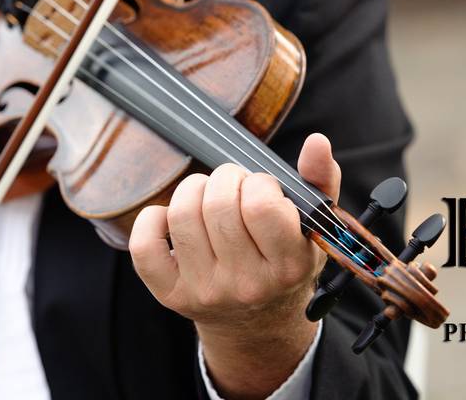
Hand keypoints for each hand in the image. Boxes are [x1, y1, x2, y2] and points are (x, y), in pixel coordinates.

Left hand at [129, 133, 340, 398]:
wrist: (258, 324)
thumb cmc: (285, 262)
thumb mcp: (314, 227)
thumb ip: (321, 181)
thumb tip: (317, 142)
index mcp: (288, 266)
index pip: (261, 206)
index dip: (260, 183)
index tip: (264, 189)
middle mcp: (246, 284)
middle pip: (218, 204)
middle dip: (226, 180)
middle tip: (236, 188)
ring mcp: (205, 292)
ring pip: (182, 214)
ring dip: (194, 190)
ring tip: (209, 198)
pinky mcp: (171, 295)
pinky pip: (144, 245)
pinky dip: (153, 219)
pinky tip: (173, 219)